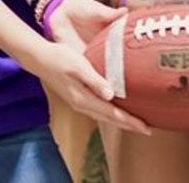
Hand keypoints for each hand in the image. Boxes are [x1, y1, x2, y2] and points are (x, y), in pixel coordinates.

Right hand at [35, 0, 150, 133]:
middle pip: (110, 119)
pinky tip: (115, 110)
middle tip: (147, 130)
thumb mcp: (79, 66)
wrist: (40, 59)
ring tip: (134, 123)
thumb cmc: (60, 58)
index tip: (145, 127)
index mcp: (84, 99)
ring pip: (104, 116)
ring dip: (120, 121)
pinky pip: (98, 111)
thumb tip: (111, 95)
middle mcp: (82, 105)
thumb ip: (95, 80)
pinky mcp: (77, 97)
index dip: (130, 121)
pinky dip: (110, 114)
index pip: (112, 114)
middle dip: (128, 124)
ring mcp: (79, 103)